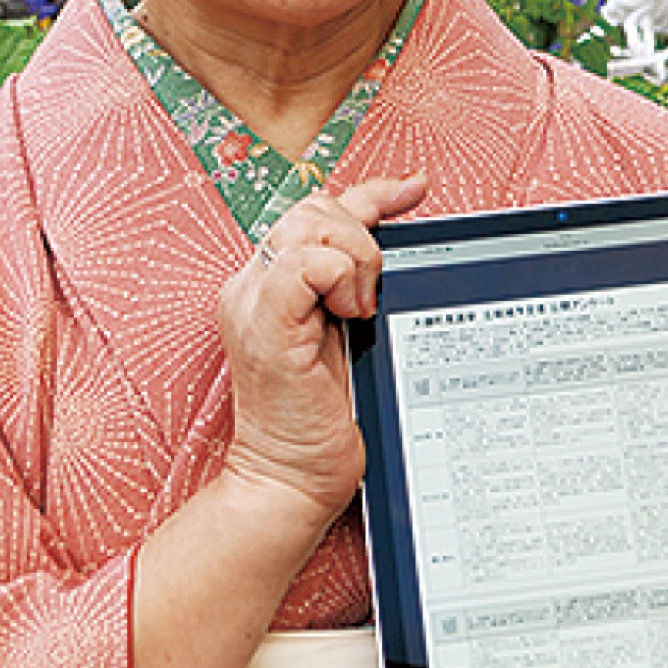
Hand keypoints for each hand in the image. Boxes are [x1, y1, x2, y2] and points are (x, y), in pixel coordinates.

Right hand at [217, 172, 426, 519]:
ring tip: (360, 311)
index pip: (318, 210)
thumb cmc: (326, 417)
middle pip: (314, 208)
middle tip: (374, 294)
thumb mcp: (352, 331)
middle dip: (362, 236)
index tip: (415, 189)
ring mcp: (252, 301)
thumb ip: (361, 278)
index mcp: (271, 283)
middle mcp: (253, 284)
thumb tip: (401, 226)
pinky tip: (350, 316)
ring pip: (309, 224)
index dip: (372, 192)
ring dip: (355, 259)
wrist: (294, 478)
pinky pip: (303, 264)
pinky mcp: (263, 324)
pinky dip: (340, 280)